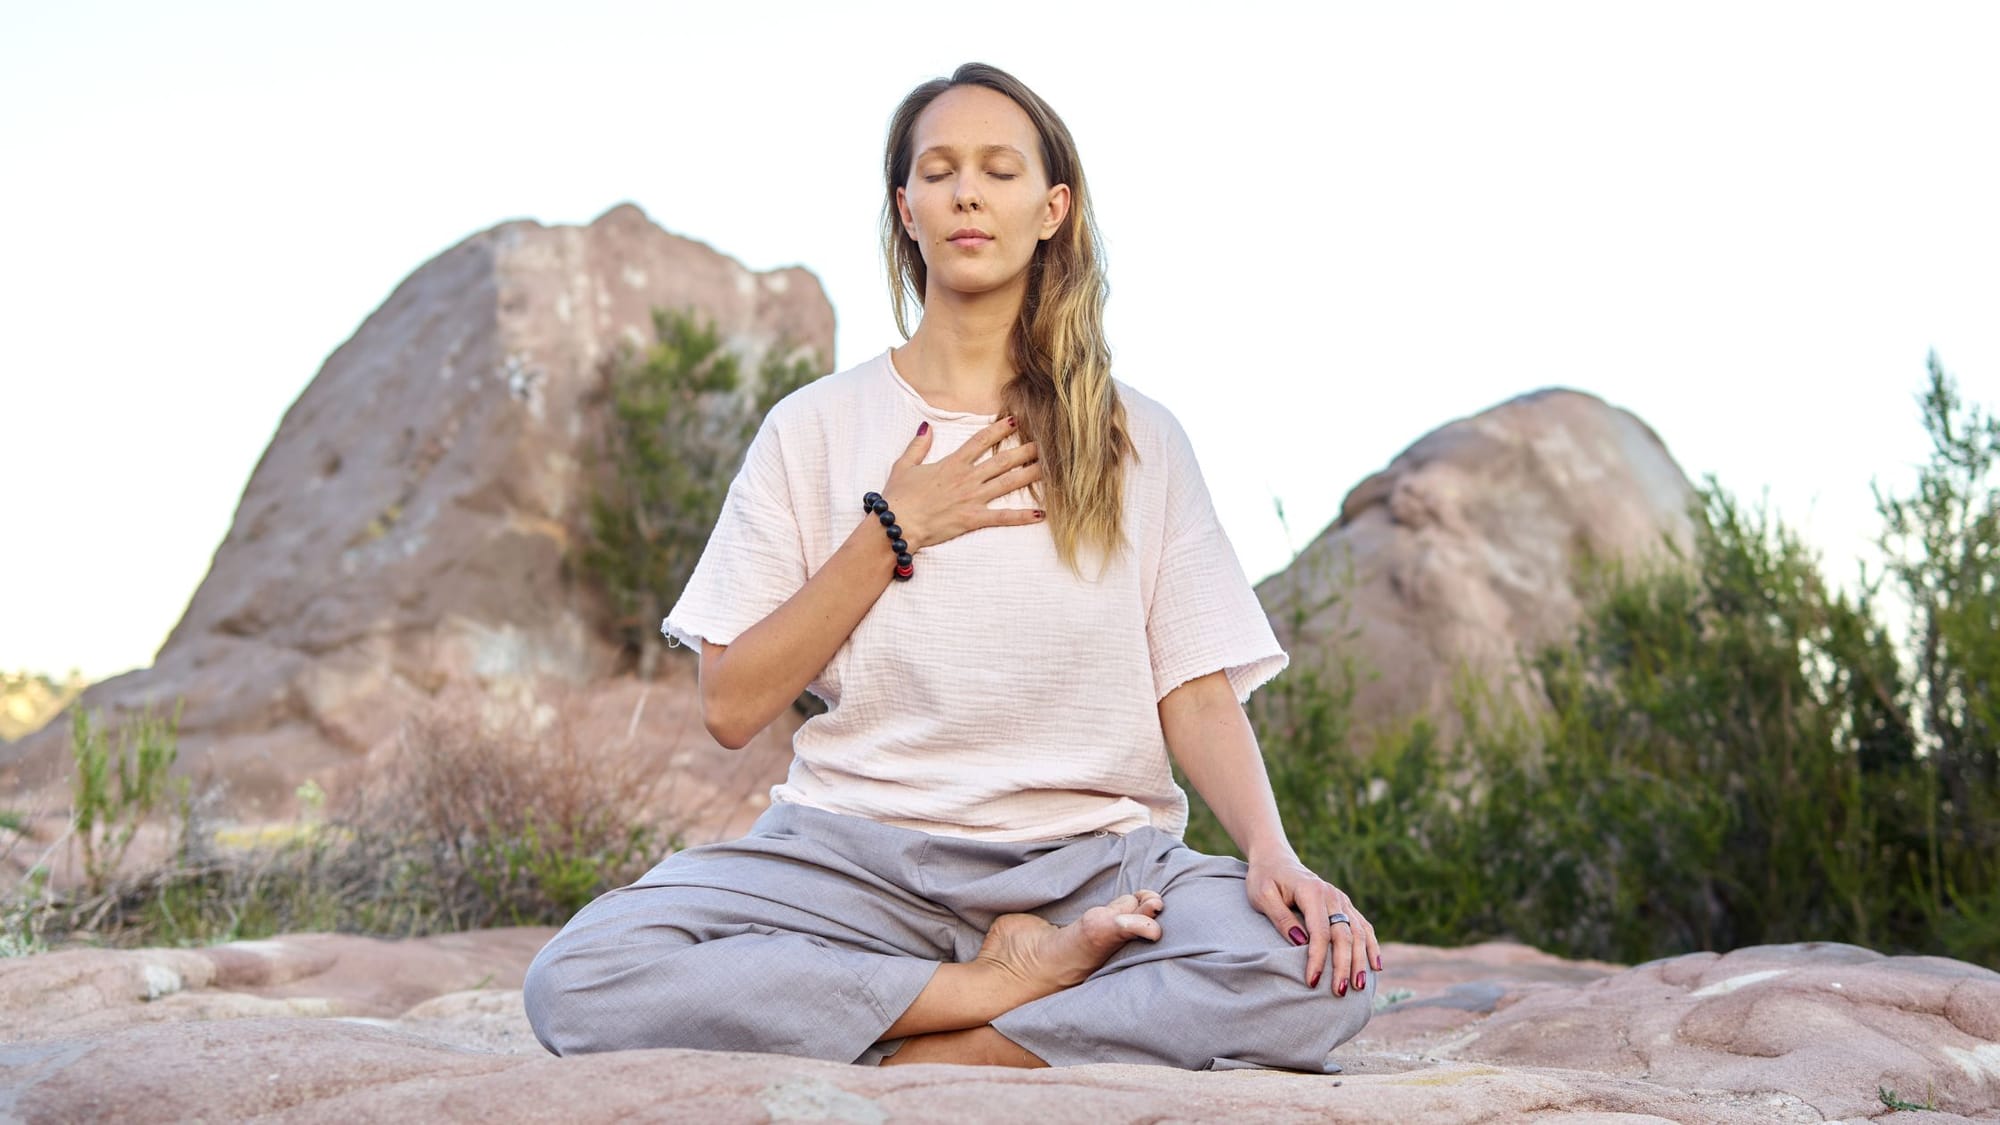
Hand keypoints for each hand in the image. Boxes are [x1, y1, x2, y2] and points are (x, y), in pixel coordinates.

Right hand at [882, 416, 1044, 550]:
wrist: (897, 523)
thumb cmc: (899, 496)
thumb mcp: (904, 466)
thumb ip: (918, 446)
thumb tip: (926, 427)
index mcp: (952, 463)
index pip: (981, 441)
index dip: (999, 429)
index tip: (1015, 421)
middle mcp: (967, 478)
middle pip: (1002, 460)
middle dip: (1025, 450)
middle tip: (1045, 444)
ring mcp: (972, 498)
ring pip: (1007, 483)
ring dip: (1030, 475)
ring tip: (1050, 468)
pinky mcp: (973, 518)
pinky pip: (1002, 516)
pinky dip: (1022, 516)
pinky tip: (1040, 513)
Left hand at [1245, 852, 1381, 996]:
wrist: (1275, 860)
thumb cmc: (1264, 879)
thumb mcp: (1262, 896)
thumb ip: (1281, 918)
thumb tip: (1300, 942)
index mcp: (1312, 892)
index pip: (1320, 932)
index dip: (1318, 959)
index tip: (1312, 981)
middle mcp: (1332, 895)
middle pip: (1344, 935)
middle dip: (1343, 966)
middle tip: (1339, 992)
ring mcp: (1341, 900)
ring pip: (1359, 933)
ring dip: (1361, 961)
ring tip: (1359, 986)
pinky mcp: (1344, 905)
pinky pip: (1363, 926)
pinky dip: (1371, 946)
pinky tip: (1376, 966)